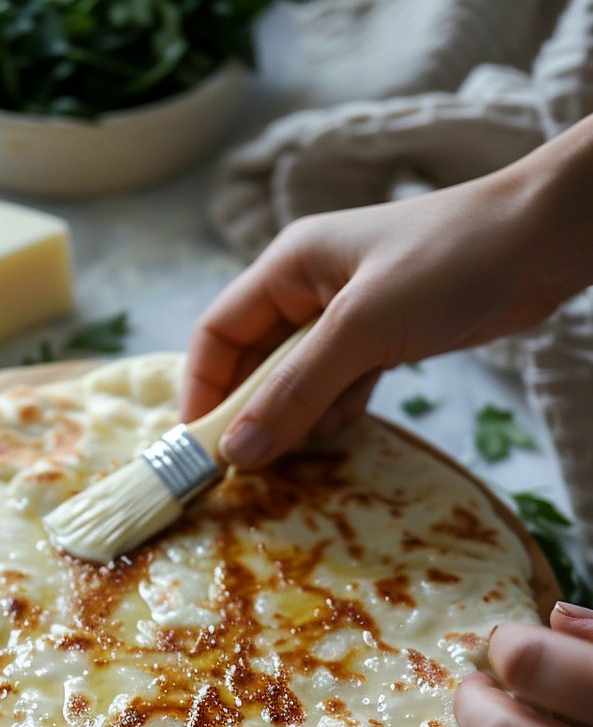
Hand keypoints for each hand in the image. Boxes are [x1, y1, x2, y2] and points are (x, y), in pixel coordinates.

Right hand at [181, 117, 592, 468]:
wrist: (544, 241)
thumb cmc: (449, 262)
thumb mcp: (362, 329)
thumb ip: (295, 391)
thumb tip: (237, 450)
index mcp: (288, 266)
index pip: (217, 333)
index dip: (202, 390)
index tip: (203, 448)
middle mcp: (308, 289)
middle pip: (253, 362)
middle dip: (253, 412)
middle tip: (256, 465)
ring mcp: (347, 315)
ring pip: (296, 380)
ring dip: (299, 416)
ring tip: (315, 437)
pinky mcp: (382, 338)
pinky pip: (337, 384)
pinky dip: (336, 409)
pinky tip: (349, 420)